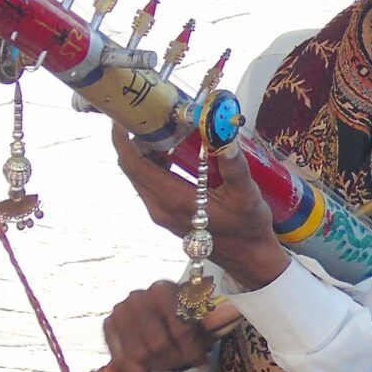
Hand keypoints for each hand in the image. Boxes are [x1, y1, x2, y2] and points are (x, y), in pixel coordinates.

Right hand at [101, 280, 213, 371]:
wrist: (152, 315)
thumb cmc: (182, 318)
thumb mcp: (198, 317)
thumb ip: (214, 318)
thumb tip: (234, 312)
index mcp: (164, 289)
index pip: (180, 328)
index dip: (192, 350)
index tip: (200, 361)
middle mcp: (138, 296)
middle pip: (158, 344)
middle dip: (174, 360)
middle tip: (182, 364)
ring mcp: (121, 310)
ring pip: (141, 354)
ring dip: (157, 366)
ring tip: (166, 365)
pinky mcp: (108, 324)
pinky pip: (121, 359)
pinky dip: (135, 371)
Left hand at [110, 124, 289, 290]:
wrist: (248, 258)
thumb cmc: (248, 228)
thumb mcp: (247, 195)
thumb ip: (234, 166)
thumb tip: (225, 135)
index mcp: (174, 200)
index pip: (134, 164)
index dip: (123, 137)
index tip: (124, 113)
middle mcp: (160, 207)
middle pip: (132, 167)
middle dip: (134, 137)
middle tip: (150, 112)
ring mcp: (160, 212)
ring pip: (139, 175)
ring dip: (144, 150)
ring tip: (162, 126)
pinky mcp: (166, 214)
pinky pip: (149, 183)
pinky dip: (153, 163)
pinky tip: (172, 150)